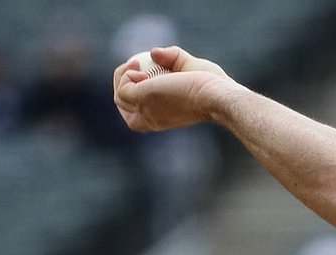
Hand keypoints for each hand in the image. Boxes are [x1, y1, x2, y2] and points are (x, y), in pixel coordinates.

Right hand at [113, 45, 232, 132]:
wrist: (216, 95)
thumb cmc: (212, 85)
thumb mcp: (189, 67)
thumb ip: (172, 57)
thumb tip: (153, 53)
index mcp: (162, 118)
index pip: (135, 110)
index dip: (132, 87)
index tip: (141, 71)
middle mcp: (152, 119)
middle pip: (123, 105)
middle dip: (122, 81)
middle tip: (136, 65)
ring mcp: (146, 112)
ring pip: (119, 99)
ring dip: (122, 77)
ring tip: (138, 66)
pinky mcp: (143, 101)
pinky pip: (122, 91)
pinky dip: (126, 76)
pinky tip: (140, 69)